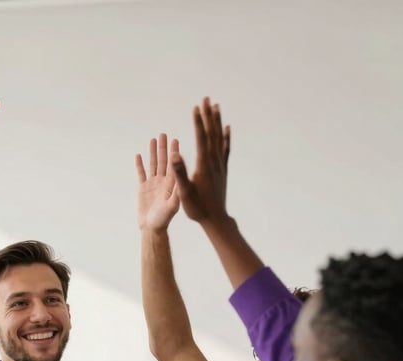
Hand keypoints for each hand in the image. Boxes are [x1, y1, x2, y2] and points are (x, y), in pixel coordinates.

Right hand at [136, 133, 179, 231]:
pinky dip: (140, 164)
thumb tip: (178, 174)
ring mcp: (153, 184)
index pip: (174, 165)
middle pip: (164, 161)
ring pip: (153, 164)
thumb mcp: (173, 204)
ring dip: (153, 152)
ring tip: (153, 139)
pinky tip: (139, 155)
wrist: (152, 229)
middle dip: (164, 148)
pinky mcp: (143, 189)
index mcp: (172, 184)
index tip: (175, 140)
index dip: (175, 152)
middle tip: (164, 134)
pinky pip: (141, 173)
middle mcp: (164, 182)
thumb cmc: (164, 219)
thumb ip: (175, 188)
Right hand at [171, 97, 230, 224]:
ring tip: (216, 106)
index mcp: (204, 165)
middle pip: (212, 134)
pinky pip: (226, 148)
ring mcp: (220, 165)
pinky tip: (227, 128)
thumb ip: (180, 174)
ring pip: (220, 138)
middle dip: (208, 116)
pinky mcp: (223, 170)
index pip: (201, 138)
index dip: (198, 122)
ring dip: (217, 121)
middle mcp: (214, 162)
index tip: (196, 107)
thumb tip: (175, 156)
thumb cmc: (197, 208)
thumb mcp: (184, 193)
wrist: (215, 219)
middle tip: (206, 99)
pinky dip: (226, 136)